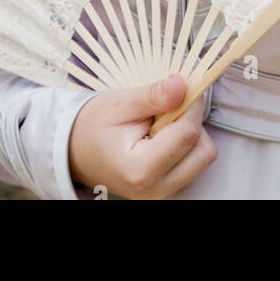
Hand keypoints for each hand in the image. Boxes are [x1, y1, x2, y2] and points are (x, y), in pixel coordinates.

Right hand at [67, 74, 216, 199]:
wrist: (76, 153)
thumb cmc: (93, 127)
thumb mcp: (119, 104)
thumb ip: (153, 96)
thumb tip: (183, 85)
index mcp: (141, 170)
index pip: (188, 134)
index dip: (192, 104)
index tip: (184, 86)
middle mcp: (156, 191)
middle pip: (203, 151)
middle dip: (193, 121)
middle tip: (168, 107)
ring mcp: (163, 195)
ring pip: (202, 157)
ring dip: (190, 133)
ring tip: (161, 123)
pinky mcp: (167, 191)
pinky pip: (193, 163)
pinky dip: (185, 144)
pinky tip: (162, 135)